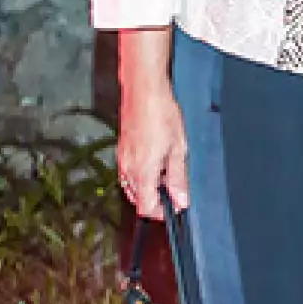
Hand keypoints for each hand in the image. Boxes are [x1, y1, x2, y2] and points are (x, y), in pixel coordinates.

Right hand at [118, 85, 189, 218]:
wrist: (143, 90)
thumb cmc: (161, 113)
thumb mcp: (178, 148)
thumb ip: (178, 178)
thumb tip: (181, 200)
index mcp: (143, 171)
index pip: (145, 208)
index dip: (160, 213)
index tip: (174, 206)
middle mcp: (129, 169)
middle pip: (137, 199)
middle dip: (155, 199)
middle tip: (173, 187)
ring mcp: (122, 159)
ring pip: (131, 187)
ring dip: (147, 187)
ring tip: (165, 171)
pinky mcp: (121, 150)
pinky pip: (128, 173)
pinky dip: (140, 175)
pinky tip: (154, 160)